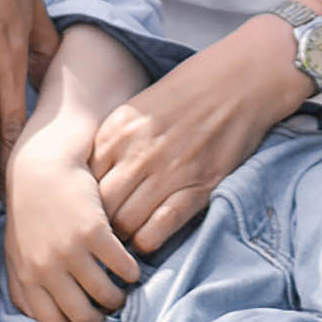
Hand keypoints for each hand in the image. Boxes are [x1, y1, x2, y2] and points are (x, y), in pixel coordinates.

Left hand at [3, 130, 140, 321]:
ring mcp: (69, 251)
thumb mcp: (16, 250)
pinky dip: (130, 272)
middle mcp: (46, 269)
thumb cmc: (28, 211)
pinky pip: (121, 266)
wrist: (40, 167)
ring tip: (121, 292)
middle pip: (81, 316)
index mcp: (27, 277)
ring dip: (118, 298)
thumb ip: (23, 285)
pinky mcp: (92, 231)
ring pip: (105, 295)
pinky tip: (131, 268)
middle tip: (108, 315)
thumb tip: (33, 318)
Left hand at [90, 22, 307, 253]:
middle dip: (99, 225)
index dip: (83, 202)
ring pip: (125, 223)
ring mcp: (167, 172)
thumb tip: (94, 179)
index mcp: (116, 132)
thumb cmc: (187, 92)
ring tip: (124, 240)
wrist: (239, 80)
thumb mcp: (137, 109)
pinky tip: (148, 238)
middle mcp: (136, 153)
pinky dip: (148, 241)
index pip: (83, 183)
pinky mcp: (197, 187)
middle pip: (100, 208)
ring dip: (122, 237)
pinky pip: (159, 228)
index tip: (89, 211)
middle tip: (103, 234)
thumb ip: (113, 142)